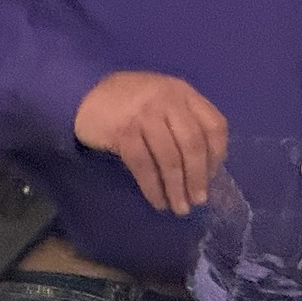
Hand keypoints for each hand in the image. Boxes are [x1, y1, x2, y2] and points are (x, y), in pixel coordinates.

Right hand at [73, 71, 227, 215]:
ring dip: (176, 188)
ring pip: (169, 159)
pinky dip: (153, 187)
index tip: (213, 176)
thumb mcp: (164, 101)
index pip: (214, 125)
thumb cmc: (131, 103)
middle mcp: (168, 101)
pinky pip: (143, 166)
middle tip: (198, 200)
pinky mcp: (123, 132)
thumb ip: (185, 121)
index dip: (218, 154)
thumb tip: (205, 165)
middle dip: (198, 177)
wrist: (83, 96)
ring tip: (179, 207)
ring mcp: (145, 115)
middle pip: (193, 145)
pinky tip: (157, 201)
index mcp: (184, 93)